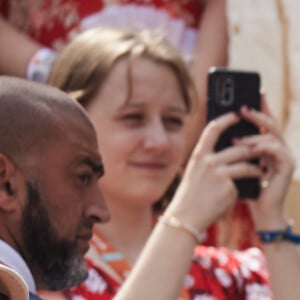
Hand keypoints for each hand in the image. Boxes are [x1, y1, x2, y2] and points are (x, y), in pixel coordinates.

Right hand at [167, 112, 262, 231]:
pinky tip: (248, 187)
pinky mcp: (228, 187)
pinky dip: (248, 184)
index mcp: (198, 155)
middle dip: (253, 148)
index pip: (213, 129)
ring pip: (246, 163)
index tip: (237, 115)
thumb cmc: (191, 193)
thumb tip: (233, 149)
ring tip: (260, 170)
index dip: (227, 119)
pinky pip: (243, 181)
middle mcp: (208, 161)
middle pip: (239, 147)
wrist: (186, 215)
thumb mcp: (195, 171)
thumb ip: (209, 158)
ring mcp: (219, 173)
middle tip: (261, 149)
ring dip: (256, 167)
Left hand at [235, 95, 294, 229]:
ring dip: (253, 135)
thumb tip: (222, 130)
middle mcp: (277, 147)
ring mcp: (284, 155)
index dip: (261, 105)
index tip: (254, 90)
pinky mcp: (287, 166)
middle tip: (242, 107)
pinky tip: (249, 149)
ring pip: (271, 135)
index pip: (263, 121)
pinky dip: (261, 147)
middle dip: (256, 113)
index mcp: (266, 144)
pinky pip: (275, 150)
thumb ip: (236, 147)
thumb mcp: (238, 162)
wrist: (260, 210)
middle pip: (270, 123)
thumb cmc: (246, 185)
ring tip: (236, 139)